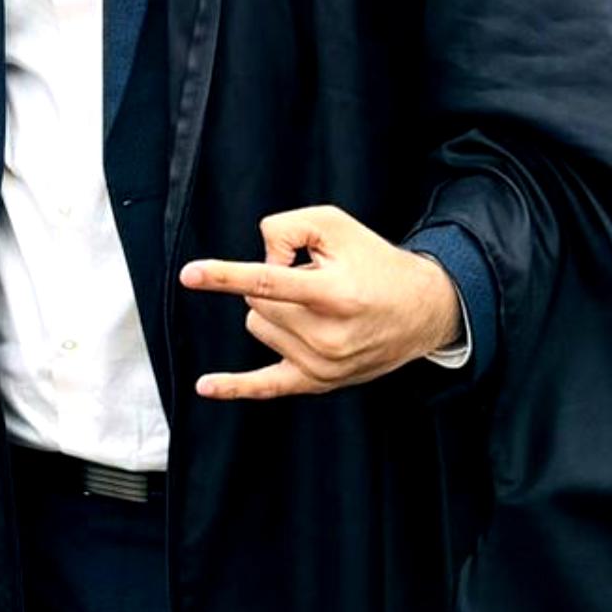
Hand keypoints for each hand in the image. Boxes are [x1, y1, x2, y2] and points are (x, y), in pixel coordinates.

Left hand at [178, 204, 465, 399]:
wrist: (422, 311)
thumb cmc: (375, 263)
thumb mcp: (338, 225)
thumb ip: (289, 228)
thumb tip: (259, 261)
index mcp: (334, 294)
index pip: (269, 282)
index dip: (226, 275)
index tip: (190, 273)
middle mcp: (327, 335)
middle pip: (258, 302)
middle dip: (272, 283)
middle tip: (313, 279)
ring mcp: (322, 364)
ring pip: (258, 327)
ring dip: (274, 311)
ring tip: (316, 306)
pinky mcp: (318, 381)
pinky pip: (266, 386)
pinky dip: (234, 386)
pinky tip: (204, 385)